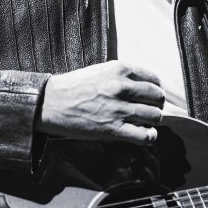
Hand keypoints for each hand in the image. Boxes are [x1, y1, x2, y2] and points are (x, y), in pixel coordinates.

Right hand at [35, 61, 164, 144]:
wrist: (50, 103)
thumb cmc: (73, 87)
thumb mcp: (100, 71)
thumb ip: (123, 77)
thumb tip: (144, 88)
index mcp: (120, 70)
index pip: (154, 80)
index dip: (155, 90)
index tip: (150, 97)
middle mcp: (122, 87)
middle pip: (158, 98)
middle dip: (156, 106)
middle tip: (148, 111)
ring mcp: (119, 109)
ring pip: (155, 116)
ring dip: (152, 122)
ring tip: (143, 123)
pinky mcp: (113, 128)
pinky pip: (145, 135)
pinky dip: (148, 137)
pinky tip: (141, 135)